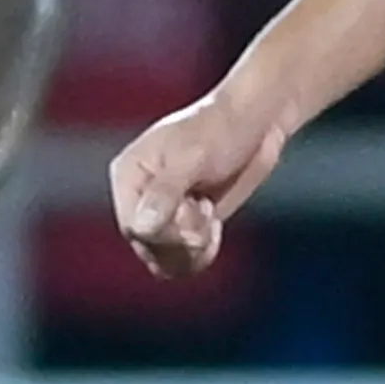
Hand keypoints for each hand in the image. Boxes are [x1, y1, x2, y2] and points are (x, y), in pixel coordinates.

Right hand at [112, 90, 287, 281]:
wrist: (255, 123)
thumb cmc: (220, 129)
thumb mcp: (192, 157)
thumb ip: (165, 192)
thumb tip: (141, 229)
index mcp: (130, 176)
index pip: (134, 228)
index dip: (166, 235)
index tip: (197, 221)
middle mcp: (139, 197)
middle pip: (148, 247)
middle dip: (182, 242)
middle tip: (206, 212)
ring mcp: (163, 212)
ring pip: (163, 259)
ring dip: (191, 252)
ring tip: (210, 221)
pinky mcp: (186, 223)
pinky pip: (182, 259)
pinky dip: (200, 255)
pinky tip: (215, 228)